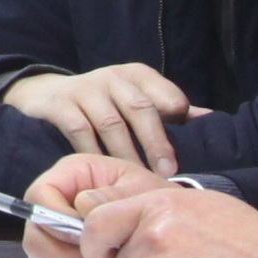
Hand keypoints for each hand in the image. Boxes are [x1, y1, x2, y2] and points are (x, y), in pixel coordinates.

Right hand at [4, 62, 201, 174]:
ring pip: (111, 124)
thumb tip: (212, 120)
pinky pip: (80, 132)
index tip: (187, 151)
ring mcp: (85, 89)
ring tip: (136, 181)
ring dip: (127, 155)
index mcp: (138, 75)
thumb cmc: (104, 104)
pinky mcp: (60, 104)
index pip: (165, 95)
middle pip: (140, 109)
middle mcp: (113, 77)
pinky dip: (93, 155)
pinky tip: (102, 175)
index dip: (177, 121)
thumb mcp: (136, 99)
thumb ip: (171, 110)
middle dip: (156, 143)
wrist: (45, 94)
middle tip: (166, 173)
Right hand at [22, 151, 152, 257]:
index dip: (56, 219)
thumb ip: (113, 196)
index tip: (86, 236)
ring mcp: (55, 242)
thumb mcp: (141, 190)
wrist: (168, 235)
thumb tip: (83, 205)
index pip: (38, 197)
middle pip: (33, 238)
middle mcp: (54, 209)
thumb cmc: (154, 205)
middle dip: (65, 257)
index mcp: (70, 178)